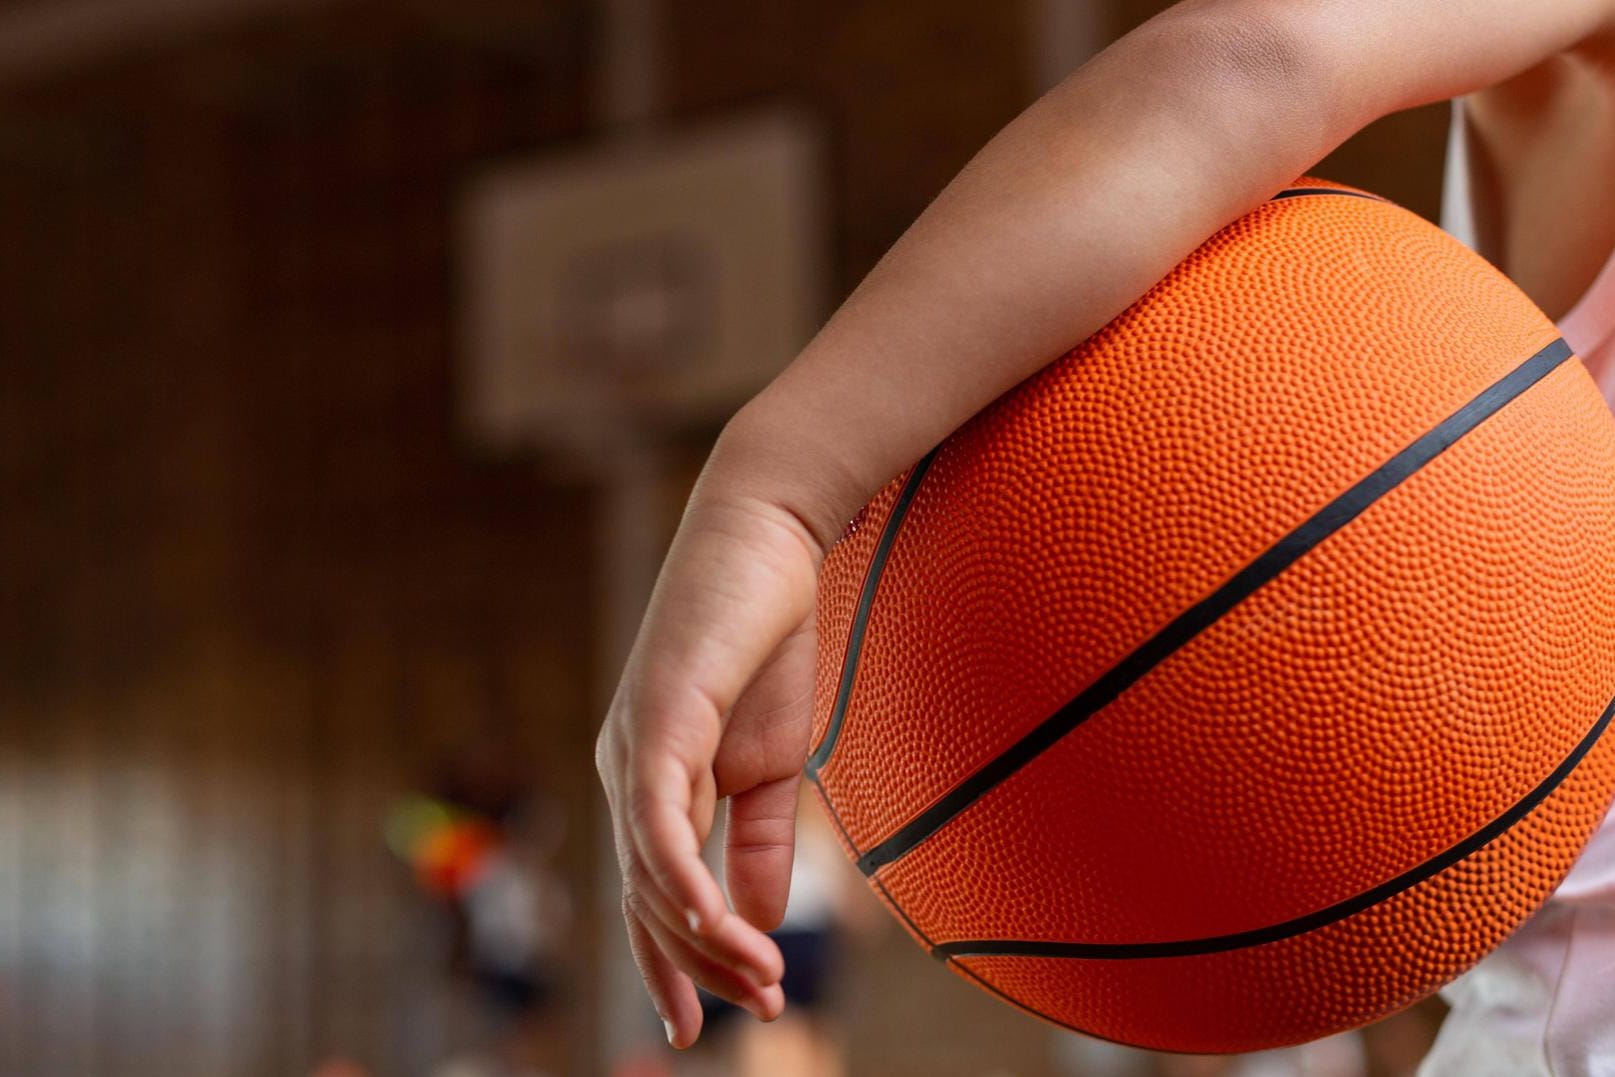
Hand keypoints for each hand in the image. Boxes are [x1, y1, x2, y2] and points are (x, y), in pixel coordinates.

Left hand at [595, 427, 834, 1047]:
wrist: (770, 540)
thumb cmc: (766, 639)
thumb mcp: (774, 759)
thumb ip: (759, 837)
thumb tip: (762, 917)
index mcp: (650, 780)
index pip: (649, 893)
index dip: (672, 963)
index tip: (705, 1024)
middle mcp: (624, 770)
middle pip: (647, 897)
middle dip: (701, 964)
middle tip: (762, 1008)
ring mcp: (632, 745)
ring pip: (651, 871)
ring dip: (706, 936)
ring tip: (761, 979)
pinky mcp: (656, 718)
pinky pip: (657, 819)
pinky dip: (683, 878)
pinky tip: (716, 922)